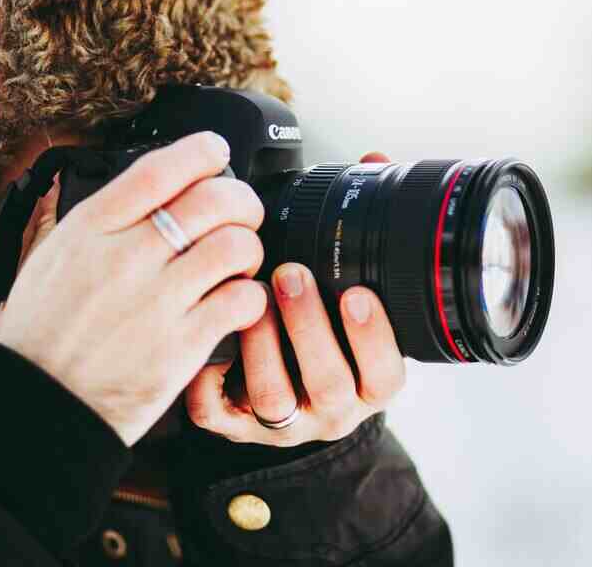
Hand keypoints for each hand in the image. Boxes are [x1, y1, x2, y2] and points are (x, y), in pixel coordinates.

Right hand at [0, 132, 268, 445]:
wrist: (35, 408)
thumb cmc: (40, 333)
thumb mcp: (49, 255)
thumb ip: (97, 218)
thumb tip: (141, 182)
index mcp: (90, 229)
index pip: (161, 169)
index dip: (202, 151)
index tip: (216, 152)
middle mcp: (125, 258)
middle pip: (213, 199)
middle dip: (241, 200)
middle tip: (242, 214)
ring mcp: (156, 302)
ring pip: (237, 245)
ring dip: (249, 249)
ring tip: (237, 263)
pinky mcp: (181, 346)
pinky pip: (243, 300)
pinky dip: (250, 297)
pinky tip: (236, 303)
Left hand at [183, 152, 406, 445]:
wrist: (282, 391)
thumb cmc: (324, 327)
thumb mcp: (352, 287)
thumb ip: (363, 228)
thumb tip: (374, 163)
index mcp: (368, 378)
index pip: (385, 373)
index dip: (375, 337)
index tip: (356, 293)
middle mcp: (332, 406)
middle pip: (330, 384)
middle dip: (311, 327)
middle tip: (290, 276)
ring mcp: (285, 423)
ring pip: (276, 401)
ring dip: (263, 348)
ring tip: (250, 301)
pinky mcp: (238, 427)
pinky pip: (219, 418)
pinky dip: (207, 387)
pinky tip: (206, 349)